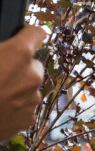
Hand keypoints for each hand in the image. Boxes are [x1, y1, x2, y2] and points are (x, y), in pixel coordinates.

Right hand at [0, 26, 45, 140]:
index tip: (25, 36)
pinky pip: (24, 107)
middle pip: (33, 64)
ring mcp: (32, 98)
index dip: (29, 34)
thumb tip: (1, 50)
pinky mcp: (29, 117)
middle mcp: (32, 75)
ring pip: (29, 86)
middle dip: (20, 66)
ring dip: (17, 87)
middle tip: (0, 72)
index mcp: (18, 54)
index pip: (36, 33)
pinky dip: (14, 106)